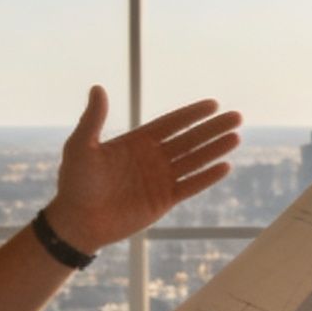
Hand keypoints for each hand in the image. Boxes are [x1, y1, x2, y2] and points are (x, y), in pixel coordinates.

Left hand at [46, 86, 242, 251]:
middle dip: (213, 128)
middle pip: (190, 139)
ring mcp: (160, 179)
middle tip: (236, 116)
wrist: (77, 222)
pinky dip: (207, 178)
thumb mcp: (80, 147)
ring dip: (215, 149)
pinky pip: (190, 186)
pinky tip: (225, 166)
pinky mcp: (163, 201)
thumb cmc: (75, 183)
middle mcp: (153, 158)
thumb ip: (93, 119)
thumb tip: (98, 88)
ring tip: (236, 137)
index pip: (171, 123)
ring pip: (194, 161)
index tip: (213, 104)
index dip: (192, 113)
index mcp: (137, 142)